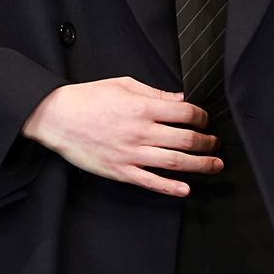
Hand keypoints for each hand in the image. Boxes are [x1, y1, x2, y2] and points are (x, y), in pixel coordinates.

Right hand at [21, 77, 221, 197]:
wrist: (58, 117)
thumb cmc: (88, 99)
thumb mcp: (123, 84)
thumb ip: (154, 92)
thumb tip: (179, 99)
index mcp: (143, 107)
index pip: (185, 113)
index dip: (202, 117)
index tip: (205, 120)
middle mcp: (140, 131)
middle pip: (186, 139)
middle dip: (207, 142)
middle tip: (215, 144)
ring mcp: (131, 153)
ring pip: (174, 162)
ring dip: (199, 165)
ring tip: (213, 164)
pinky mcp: (120, 170)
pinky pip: (150, 182)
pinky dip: (170, 187)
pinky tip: (185, 189)